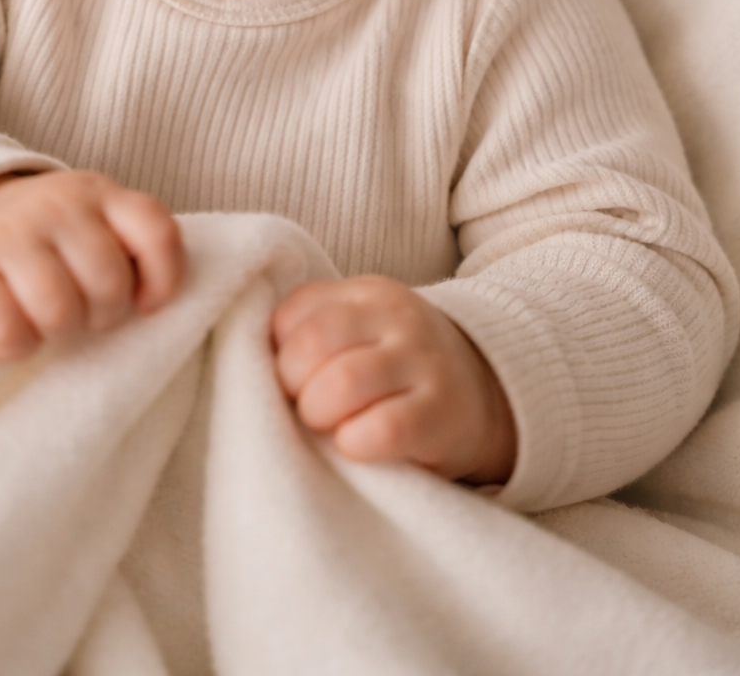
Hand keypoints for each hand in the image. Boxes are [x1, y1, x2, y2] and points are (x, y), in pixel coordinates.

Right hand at [0, 171, 184, 359]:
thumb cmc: (49, 240)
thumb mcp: (95, 223)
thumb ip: (130, 247)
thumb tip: (150, 302)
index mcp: (99, 194)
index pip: (157, 233)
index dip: (164, 278)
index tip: (146, 303)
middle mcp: (57, 205)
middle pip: (109, 283)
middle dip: (104, 314)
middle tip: (84, 313)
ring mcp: (10, 235)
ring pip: (60, 311)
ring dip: (60, 333)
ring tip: (50, 323)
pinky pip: (8, 332)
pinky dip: (17, 346)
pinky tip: (16, 331)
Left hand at [272, 276, 516, 484]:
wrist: (487, 396)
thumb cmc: (397, 369)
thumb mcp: (360, 331)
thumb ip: (312, 329)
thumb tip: (253, 361)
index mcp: (367, 293)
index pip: (295, 311)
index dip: (277, 353)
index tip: (286, 378)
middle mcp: (398, 318)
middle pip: (313, 343)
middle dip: (292, 385)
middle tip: (303, 407)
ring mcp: (423, 363)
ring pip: (343, 383)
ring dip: (319, 414)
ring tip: (328, 426)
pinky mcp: (441, 416)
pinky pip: (383, 429)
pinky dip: (355, 443)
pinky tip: (357, 446)